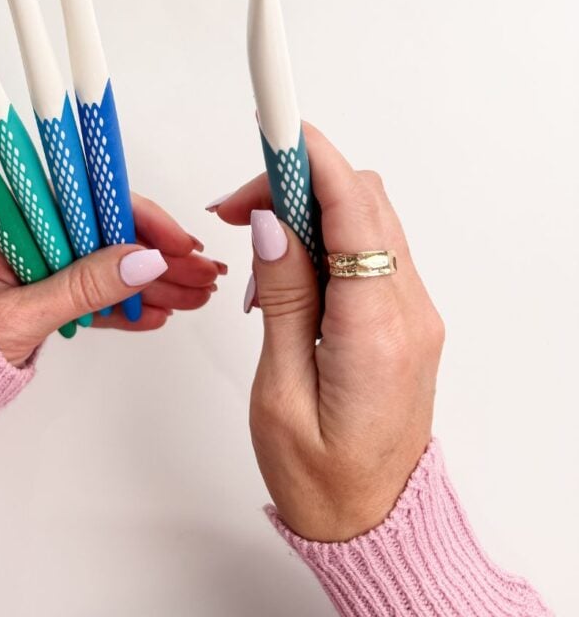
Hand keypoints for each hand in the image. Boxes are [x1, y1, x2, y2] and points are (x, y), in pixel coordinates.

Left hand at [0, 194, 225, 365]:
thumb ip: (83, 287)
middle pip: (96, 230)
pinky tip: (155, 313)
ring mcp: (22, 262)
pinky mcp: (28, 293)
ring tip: (192, 297)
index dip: (136, 216)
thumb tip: (144, 260)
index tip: (177, 241)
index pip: (79, 198)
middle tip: (202, 275)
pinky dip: (114, 305)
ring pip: (95, 262)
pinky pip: (79, 292)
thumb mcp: (17, 319)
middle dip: (151, 255)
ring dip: (143, 282)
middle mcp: (10, 229)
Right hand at [213, 123, 444, 541]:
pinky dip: (325, 234)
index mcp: (378, 331)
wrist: (374, 525)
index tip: (274, 123)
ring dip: (308, 206)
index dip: (312, 156)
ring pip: (366, 217)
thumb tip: (273, 221)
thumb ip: (282, 297)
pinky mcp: (404, 316)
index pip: (353, 210)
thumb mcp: (280, 392)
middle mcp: (409, 311)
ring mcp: (413, 312)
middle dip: (296, 179)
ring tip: (253, 236)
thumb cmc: (322, 479)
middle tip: (236, 205)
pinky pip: (368, 249)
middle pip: (361, 200)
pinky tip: (284, 263)